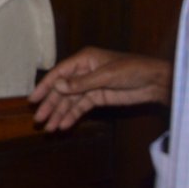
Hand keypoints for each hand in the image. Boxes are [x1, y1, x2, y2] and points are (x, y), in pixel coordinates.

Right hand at [29, 47, 170, 130]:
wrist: (155, 82)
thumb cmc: (133, 70)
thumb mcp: (107, 75)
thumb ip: (81, 83)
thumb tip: (57, 86)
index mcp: (84, 60)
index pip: (59, 73)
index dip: (45, 86)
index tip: (33, 99)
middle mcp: (84, 72)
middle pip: (62, 90)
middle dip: (50, 104)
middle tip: (38, 119)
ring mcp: (91, 86)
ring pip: (70, 101)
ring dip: (59, 113)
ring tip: (49, 128)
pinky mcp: (99, 97)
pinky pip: (81, 107)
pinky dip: (72, 116)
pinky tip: (64, 126)